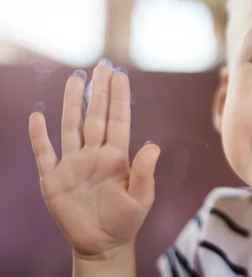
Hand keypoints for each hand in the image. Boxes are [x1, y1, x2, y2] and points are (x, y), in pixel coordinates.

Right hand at [29, 60, 160, 258]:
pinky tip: (38, 116)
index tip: (120, 75)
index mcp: (117, 156)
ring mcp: (73, 164)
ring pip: (71, 127)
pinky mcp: (53, 178)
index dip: (119, 98)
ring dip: (72, 104)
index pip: (118, 120)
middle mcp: (94, 154)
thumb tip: (153, 145)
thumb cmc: (126, 220)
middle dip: (98, 92)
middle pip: (95, 117)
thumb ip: (145, 173)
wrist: (102, 243)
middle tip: (100, 67)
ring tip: (76, 80)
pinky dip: (39, 136)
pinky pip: (44, 153)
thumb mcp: (141, 199)